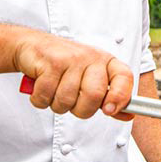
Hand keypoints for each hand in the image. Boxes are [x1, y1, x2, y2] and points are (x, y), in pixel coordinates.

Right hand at [13, 31, 134, 119]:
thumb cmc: (63, 65)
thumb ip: (108, 97)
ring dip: (56, 104)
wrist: (31, 46)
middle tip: (72, 102)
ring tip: (53, 90)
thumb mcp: (90, 79)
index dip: (120, 97)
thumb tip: (129, 115)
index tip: (109, 110)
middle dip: (80, 109)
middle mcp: (91, 57)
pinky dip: (40, 99)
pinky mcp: (50, 62)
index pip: (124, 77)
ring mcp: (70, 59)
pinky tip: (40, 87)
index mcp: (105, 62)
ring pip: (67, 100)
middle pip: (94, 96)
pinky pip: (46, 96)